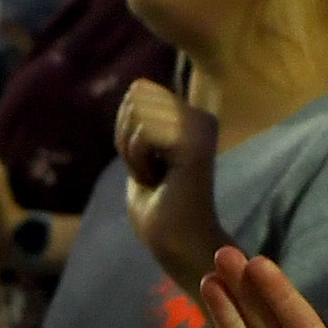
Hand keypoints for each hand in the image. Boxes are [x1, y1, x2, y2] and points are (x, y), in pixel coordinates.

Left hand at [117, 77, 224, 288]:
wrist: (175, 242)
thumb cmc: (157, 206)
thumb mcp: (137, 151)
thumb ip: (136, 118)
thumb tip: (137, 85)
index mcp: (190, 117)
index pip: (137, 96)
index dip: (127, 132)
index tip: (149, 165)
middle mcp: (201, 116)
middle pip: (136, 102)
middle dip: (129, 141)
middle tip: (153, 173)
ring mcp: (201, 127)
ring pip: (138, 117)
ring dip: (134, 154)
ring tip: (158, 178)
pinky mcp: (195, 143)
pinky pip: (144, 134)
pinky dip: (139, 160)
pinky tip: (160, 180)